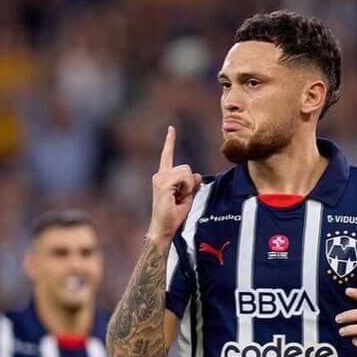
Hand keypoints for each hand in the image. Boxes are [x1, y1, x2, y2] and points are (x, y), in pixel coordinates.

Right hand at [147, 127, 202, 245]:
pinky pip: (184, 178)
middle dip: (190, 183)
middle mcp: (159, 175)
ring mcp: (160, 179)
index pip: (167, 155)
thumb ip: (192, 184)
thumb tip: (197, 175)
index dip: (170, 141)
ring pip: (186, 172)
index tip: (171, 128)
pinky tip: (177, 198)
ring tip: (178, 199)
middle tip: (181, 198)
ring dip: (188, 187)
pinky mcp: (163, 184)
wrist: (163, 228)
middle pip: (186, 168)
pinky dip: (186, 188)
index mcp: (163, 176)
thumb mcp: (187, 197)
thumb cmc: (173, 215)